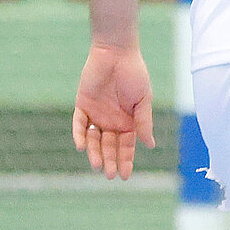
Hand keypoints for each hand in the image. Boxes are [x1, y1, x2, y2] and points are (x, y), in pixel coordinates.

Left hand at [73, 43, 155, 180]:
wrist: (116, 54)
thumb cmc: (134, 74)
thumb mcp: (143, 99)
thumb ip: (144, 122)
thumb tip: (150, 145)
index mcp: (128, 121)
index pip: (126, 146)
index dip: (126, 160)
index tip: (126, 175)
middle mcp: (112, 121)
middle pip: (109, 146)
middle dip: (109, 161)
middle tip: (109, 175)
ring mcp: (96, 114)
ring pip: (93, 139)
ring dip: (94, 153)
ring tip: (96, 165)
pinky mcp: (82, 106)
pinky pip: (79, 124)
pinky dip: (79, 135)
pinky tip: (82, 146)